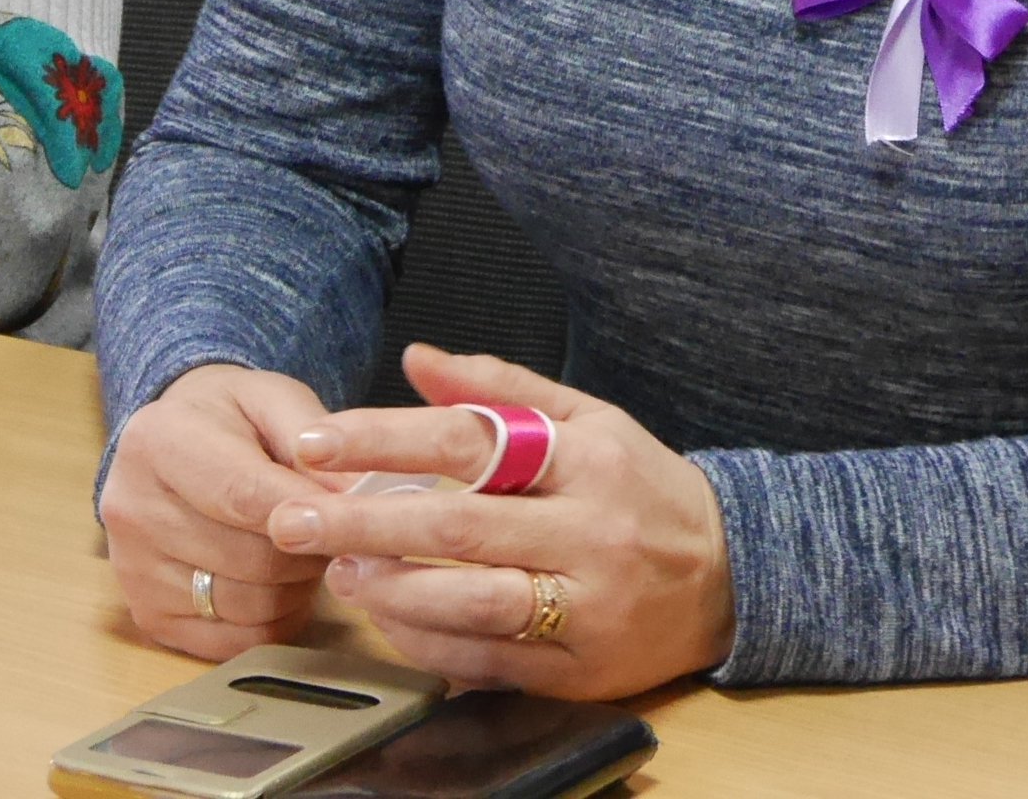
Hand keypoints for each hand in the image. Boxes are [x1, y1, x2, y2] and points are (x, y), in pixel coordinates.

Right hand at [101, 362, 340, 658]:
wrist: (173, 442)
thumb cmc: (231, 420)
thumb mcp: (273, 400)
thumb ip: (315, 438)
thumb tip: (354, 492)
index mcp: (157, 442)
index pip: (242, 495)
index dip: (308, 512)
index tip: (354, 514)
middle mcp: (131, 508)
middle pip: (251, 558)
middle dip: (309, 548)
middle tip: (329, 529)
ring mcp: (133, 569)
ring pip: (249, 605)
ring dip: (294, 586)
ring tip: (299, 550)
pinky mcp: (149, 616)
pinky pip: (236, 642)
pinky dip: (272, 618)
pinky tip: (274, 581)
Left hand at [264, 345, 732, 700]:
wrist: (734, 573)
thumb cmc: (642, 488)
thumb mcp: (589, 418)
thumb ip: (501, 387)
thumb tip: (416, 358)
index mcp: (586, 457)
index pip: (469, 441)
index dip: (384, 439)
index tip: (316, 442)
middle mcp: (590, 531)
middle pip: (458, 525)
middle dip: (363, 520)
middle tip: (294, 518)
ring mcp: (589, 605)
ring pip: (474, 601)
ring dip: (393, 589)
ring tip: (338, 568)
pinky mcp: (584, 669)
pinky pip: (493, 660)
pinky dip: (433, 642)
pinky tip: (388, 619)